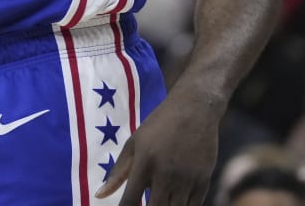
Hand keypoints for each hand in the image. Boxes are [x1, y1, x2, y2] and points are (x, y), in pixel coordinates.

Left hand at [97, 90, 220, 205]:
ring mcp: (187, 179)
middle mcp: (166, 174)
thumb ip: (118, 172)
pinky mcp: (204, 181)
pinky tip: (173, 202)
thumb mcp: (134, 143)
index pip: (131, 200)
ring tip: (159, 201)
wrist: (195, 107)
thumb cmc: (159, 125)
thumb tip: (99, 196)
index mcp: (145, 162)